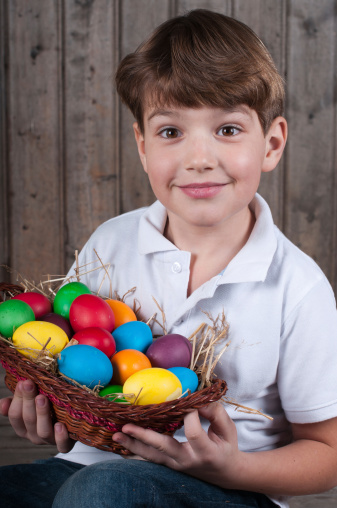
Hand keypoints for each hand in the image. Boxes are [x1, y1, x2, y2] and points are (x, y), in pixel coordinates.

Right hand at [0, 379, 73, 452]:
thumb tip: (2, 403)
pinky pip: (62, 445)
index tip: (22, 382)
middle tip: (30, 384)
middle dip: (28, 400)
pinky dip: (60, 437)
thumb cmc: (48, 409)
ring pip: (43, 431)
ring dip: (42, 414)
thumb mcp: (30, 404)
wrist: (72, 424)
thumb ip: (17, 402)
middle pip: (28, 419)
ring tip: (42, 398)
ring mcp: (49, 441)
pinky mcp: (65, 444)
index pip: (15, 415)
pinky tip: (60, 425)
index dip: (17, 399)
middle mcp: (34, 435)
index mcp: (23, 427)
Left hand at [113, 402, 244, 488]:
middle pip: (163, 448)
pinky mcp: (170, 464)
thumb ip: (215, 412)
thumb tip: (198, 399)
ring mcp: (177, 465)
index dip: (190, 415)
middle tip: (127, 426)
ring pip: (152, 457)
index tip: (190, 402)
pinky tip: (122, 444)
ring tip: (116, 435)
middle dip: (144, 436)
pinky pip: (151, 460)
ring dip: (133, 445)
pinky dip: (135, 452)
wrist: (226, 473)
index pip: (193, 433)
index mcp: (206, 452)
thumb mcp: (228, 429)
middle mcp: (188, 461)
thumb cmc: (227, 447)